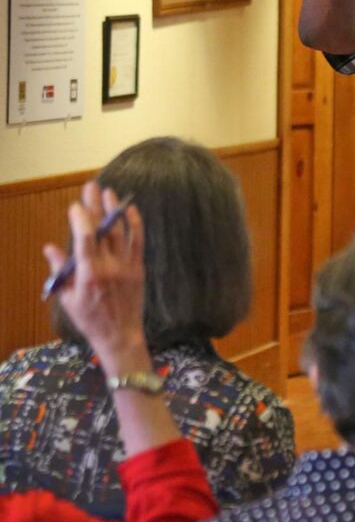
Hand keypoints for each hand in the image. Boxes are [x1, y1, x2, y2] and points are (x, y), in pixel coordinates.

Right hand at [44, 182, 146, 376]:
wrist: (120, 334)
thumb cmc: (90, 319)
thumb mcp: (68, 298)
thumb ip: (61, 271)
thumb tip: (50, 248)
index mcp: (88, 275)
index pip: (85, 240)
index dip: (80, 220)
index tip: (75, 206)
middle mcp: (109, 267)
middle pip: (102, 230)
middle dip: (95, 206)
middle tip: (91, 187)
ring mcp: (126, 266)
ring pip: (121, 232)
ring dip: (114, 210)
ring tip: (109, 192)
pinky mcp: (138, 268)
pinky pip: (138, 241)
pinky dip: (135, 224)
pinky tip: (130, 210)